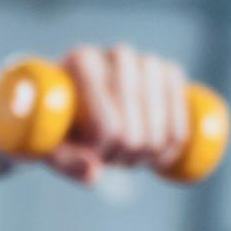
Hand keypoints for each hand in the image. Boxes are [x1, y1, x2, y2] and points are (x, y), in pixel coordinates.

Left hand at [47, 43, 193, 183]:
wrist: (76, 98)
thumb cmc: (57, 123)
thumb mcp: (48, 144)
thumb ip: (65, 162)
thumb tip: (94, 175)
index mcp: (82, 62)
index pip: (107, 127)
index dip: (102, 154)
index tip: (92, 156)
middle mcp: (118, 55)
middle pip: (133, 133)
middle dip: (123, 158)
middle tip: (110, 158)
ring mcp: (148, 61)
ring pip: (160, 131)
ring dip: (147, 156)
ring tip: (128, 155)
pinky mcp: (170, 72)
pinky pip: (182, 119)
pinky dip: (174, 145)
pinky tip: (159, 155)